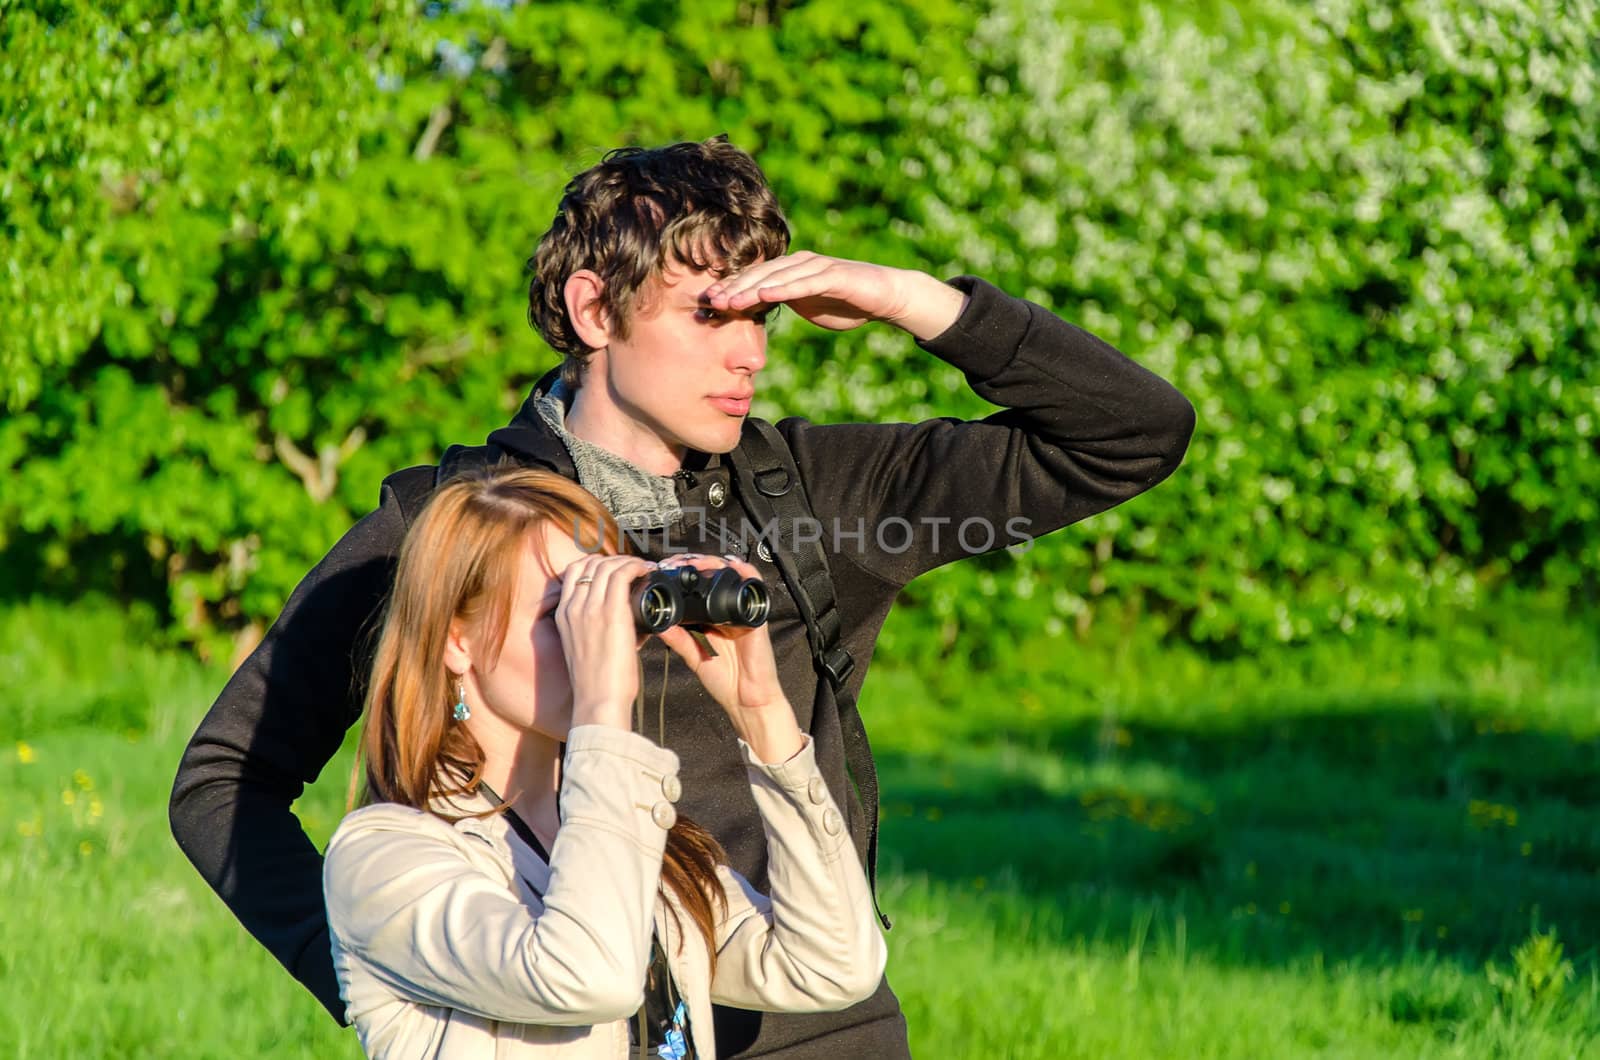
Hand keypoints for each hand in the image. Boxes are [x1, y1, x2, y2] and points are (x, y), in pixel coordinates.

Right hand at [555, 553, 655, 728]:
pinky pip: (622, 574)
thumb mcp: (585, 648)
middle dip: (614, 559)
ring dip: (628, 561)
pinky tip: (646, 570)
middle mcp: (573, 607)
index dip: (596, 563)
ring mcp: (590, 608)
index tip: (615, 568)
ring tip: (643, 568)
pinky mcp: (611, 613)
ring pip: (607, 566)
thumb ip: (598, 628)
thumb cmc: (597, 682)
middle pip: (590, 564)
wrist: (598, 701)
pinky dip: (636, 566)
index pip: (573, 572)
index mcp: (563, 615)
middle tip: (633, 567)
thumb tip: (630, 620)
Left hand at [653, 554, 804, 763]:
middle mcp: (727, 611)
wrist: (746, 700)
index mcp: (712, 618)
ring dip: (715, 563)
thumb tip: (656, 620)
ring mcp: (743, 611)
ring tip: (697, 562)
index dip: (684, 574)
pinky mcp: (756, 617)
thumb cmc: (725, 679)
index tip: (665, 569)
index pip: (698, 587)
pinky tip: (732, 565)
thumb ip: (677, 637)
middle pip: (714, 576)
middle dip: (696, 563)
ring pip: (733, 575)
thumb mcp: (693, 655)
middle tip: (676, 562)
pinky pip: (755, 588)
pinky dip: (745, 573)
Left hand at [702, 252, 966, 339]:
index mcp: (790, 271)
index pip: (754, 280)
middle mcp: (800, 263)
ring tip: (727, 301)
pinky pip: (805, 281)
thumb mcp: (809, 307)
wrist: (887, 297)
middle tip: (706, 302)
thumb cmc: (847, 302)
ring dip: (750, 288)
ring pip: (777, 276)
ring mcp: (817, 267)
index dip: (729, 290)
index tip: (705, 305)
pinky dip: (784, 288)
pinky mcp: (834, 274)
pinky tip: (765, 296)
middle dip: (731, 288)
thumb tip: (758, 312)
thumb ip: (785, 304)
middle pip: (758, 275)